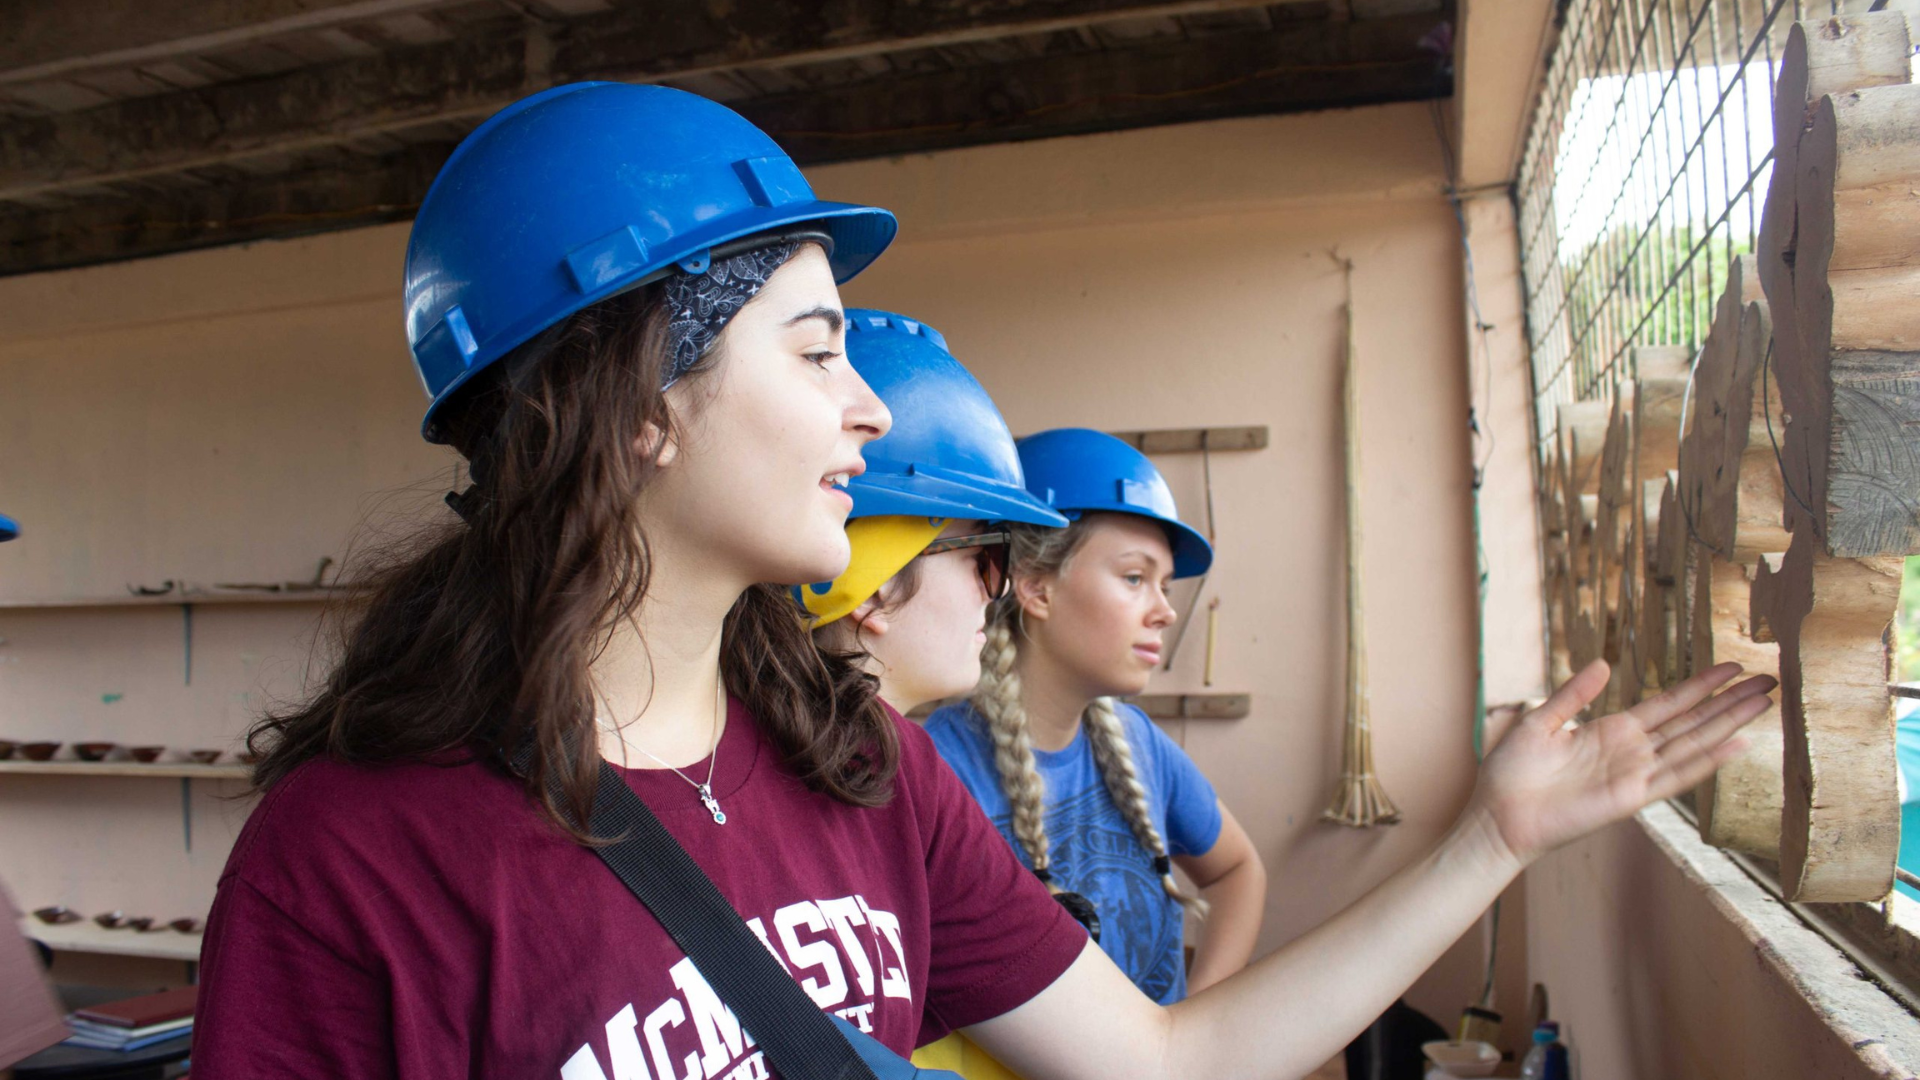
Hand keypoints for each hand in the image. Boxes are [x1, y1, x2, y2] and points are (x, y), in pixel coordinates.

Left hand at [1467, 660, 1775, 865]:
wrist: (1498, 814)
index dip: (1701, 685)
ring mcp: (1636, 774)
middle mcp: (1632, 752)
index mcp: (1613, 731)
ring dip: (1730, 723)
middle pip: (1693, 721)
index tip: (1732, 667)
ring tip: (1764, 702)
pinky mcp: (1631, 797)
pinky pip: (1676, 776)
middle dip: (1731, 701)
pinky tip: (1737, 744)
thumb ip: (1574, 695)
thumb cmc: (1513, 772)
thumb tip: (1604, 663)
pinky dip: (1708, 761)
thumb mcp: (1541, 721)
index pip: (1669, 703)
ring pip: (1695, 743)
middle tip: (1770, 680)